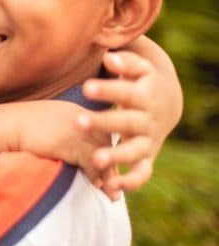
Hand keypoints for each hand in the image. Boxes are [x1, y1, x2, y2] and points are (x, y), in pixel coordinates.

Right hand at [11, 100, 110, 186]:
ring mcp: (78, 130)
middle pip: (106, 141)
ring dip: (108, 175)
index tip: (105, 165)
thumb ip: (58, 131)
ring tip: (111, 192)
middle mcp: (81, 117)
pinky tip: (98, 187)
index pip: (99, 130)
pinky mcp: (72, 144)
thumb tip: (59, 146)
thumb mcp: (42, 124)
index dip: (104, 149)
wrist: (3, 125)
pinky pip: (92, 163)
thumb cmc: (15, 126)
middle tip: (115, 182)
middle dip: (111, 163)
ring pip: (103, 154)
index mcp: (74, 110)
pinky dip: (97, 177)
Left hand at [77, 49, 182, 197]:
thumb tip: (109, 58)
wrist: (165, 103)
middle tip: (79, 121)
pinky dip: (130, 182)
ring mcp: (148, 140)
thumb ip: (124, 62)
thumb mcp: (138, 67)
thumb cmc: (140, 80)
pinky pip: (142, 174)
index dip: (107, 91)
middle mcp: (147, 120)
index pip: (125, 92)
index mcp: (144, 96)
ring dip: (116, 156)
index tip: (86, 87)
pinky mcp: (147, 157)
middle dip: (103, 123)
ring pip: (135, 151)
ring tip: (95, 160)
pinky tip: (111, 187)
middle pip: (127, 122)